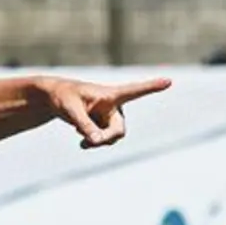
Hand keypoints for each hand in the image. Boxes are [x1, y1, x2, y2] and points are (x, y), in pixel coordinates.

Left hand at [40, 75, 172, 149]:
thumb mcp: (70, 111)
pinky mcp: (105, 126)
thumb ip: (84, 125)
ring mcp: (111, 117)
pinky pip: (105, 141)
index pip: (134, 91)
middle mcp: (115, 106)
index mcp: (110, 94)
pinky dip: (94, 142)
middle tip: (89, 144)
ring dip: (98, 142)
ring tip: (83, 142)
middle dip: (106, 139)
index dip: (151, 87)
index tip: (169, 80)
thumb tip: (96, 141)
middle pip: (119, 130)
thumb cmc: (64, 97)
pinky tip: (83, 141)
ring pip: (112, 138)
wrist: (56, 99)